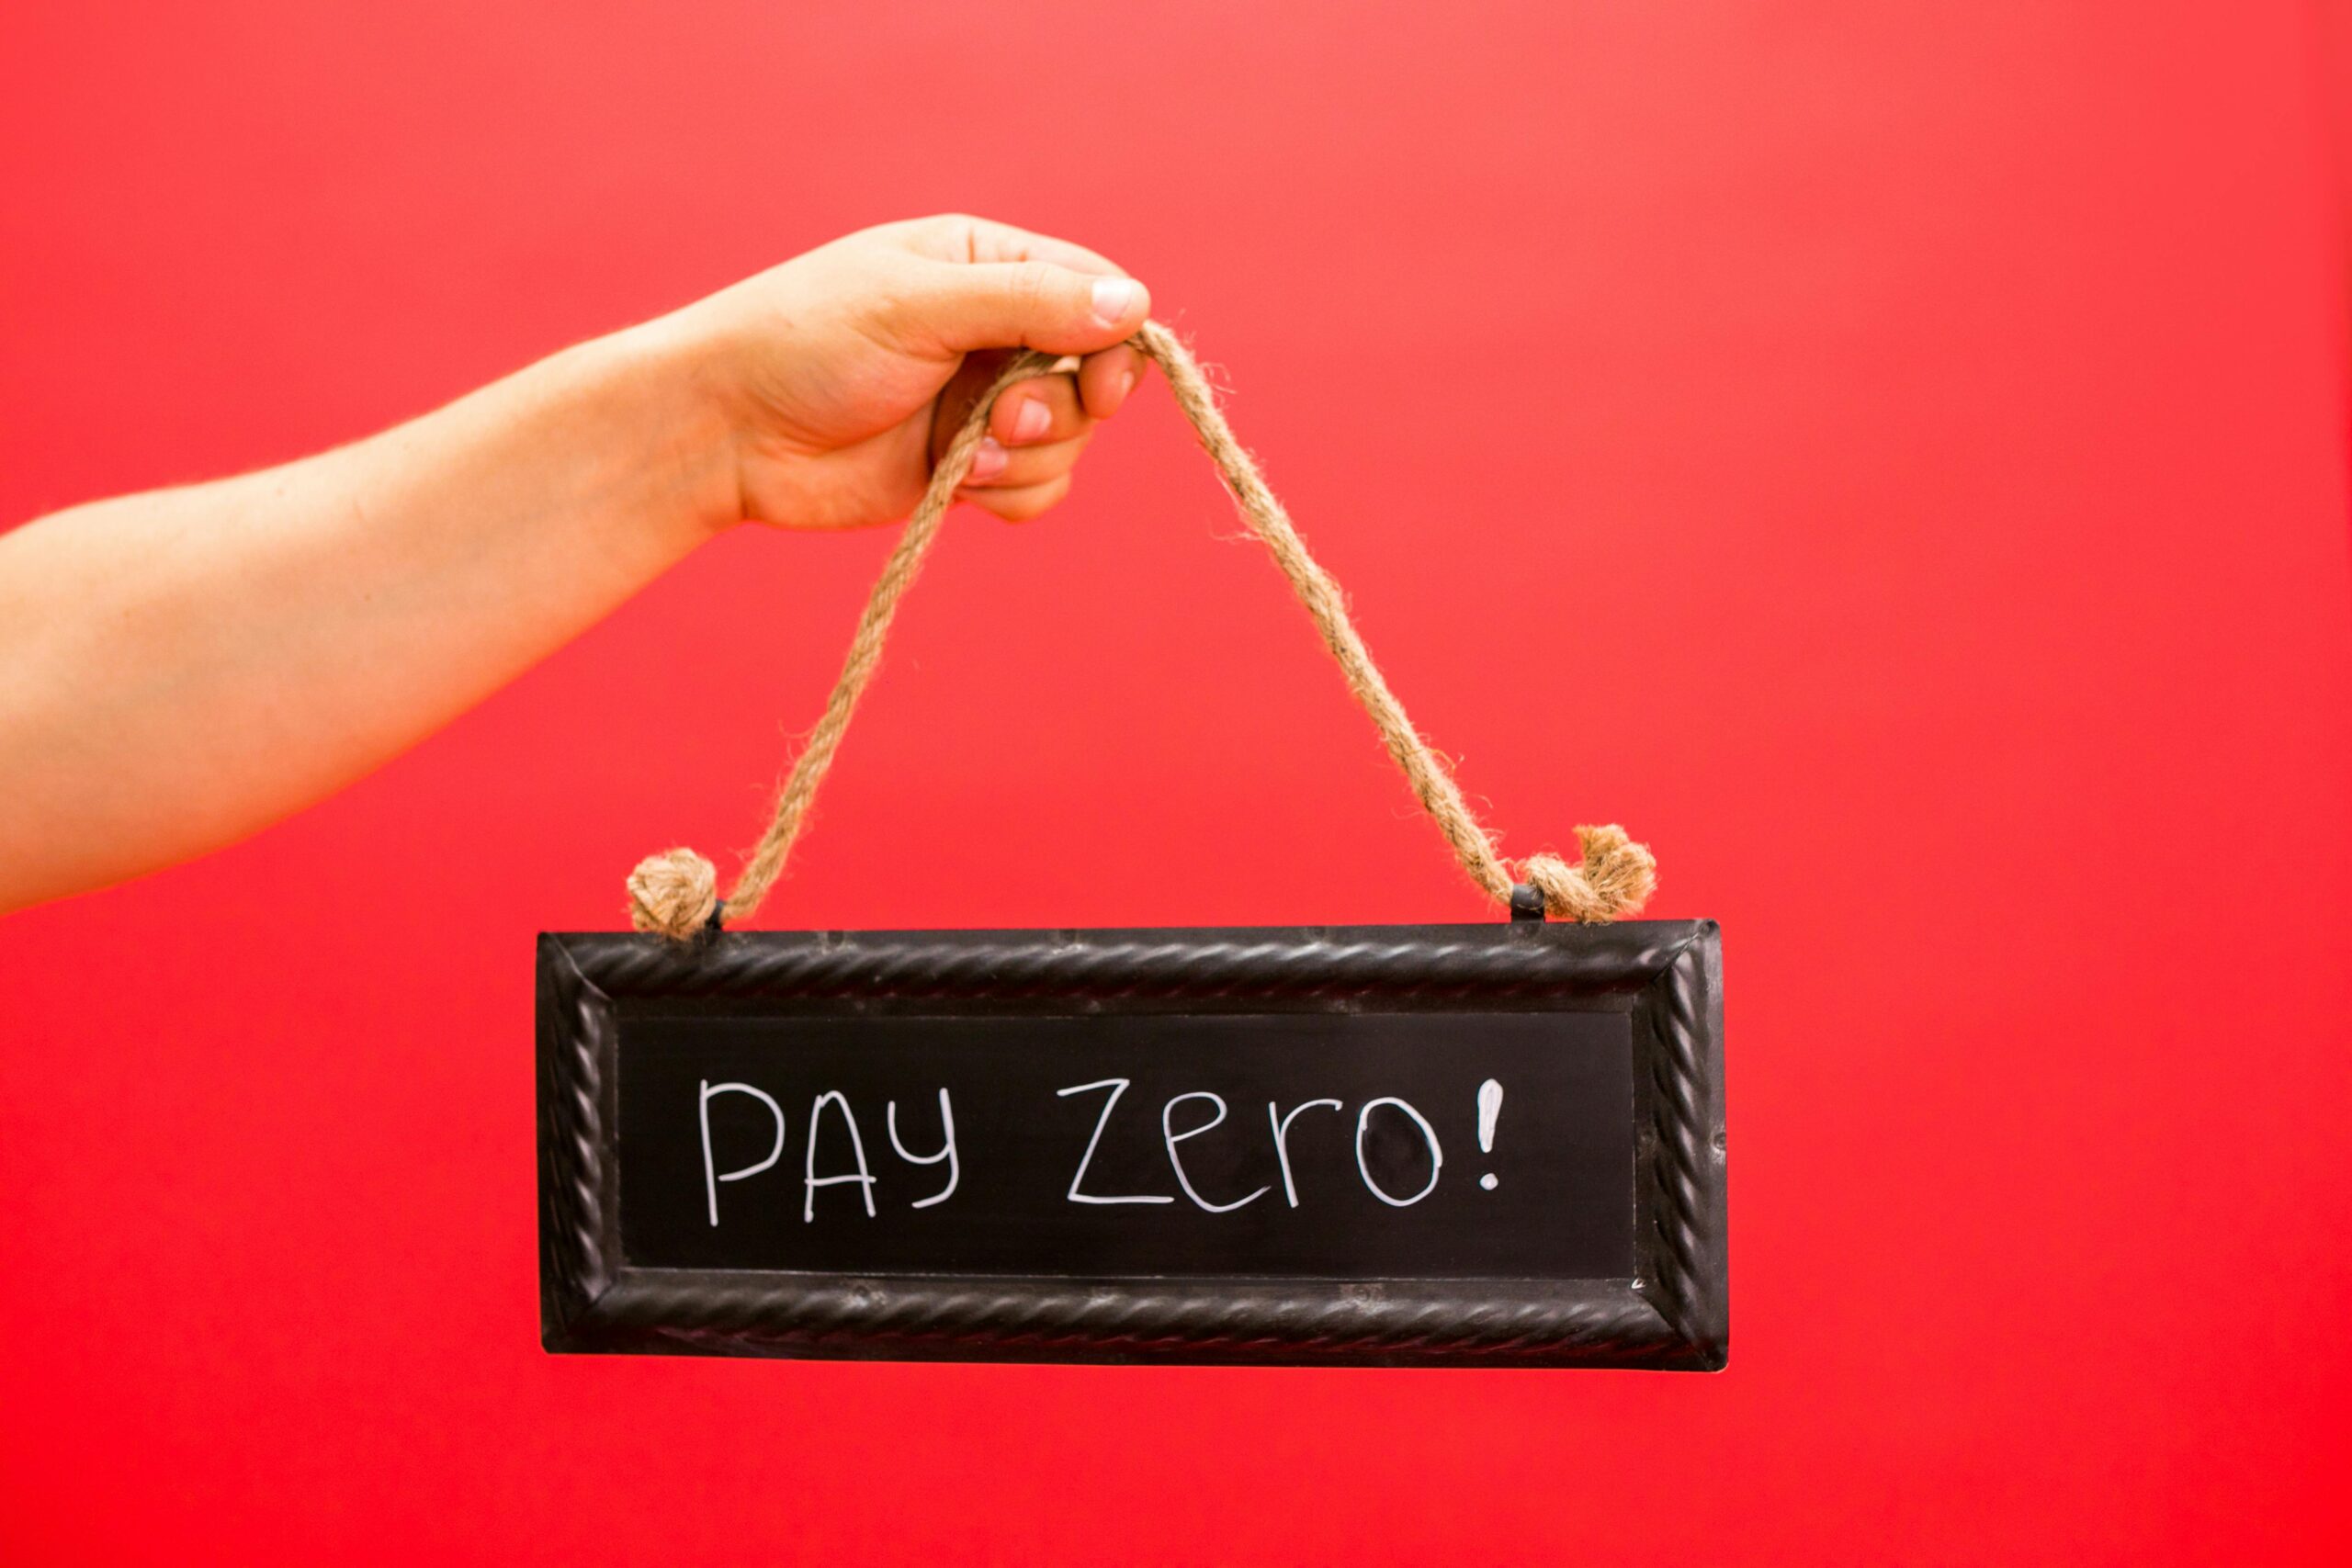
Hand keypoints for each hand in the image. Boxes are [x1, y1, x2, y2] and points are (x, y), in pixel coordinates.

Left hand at [661, 214, 1152, 529]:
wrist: (726, 434)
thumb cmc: (805, 343)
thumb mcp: (920, 307)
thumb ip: (1030, 302)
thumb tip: (1135, 306)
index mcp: (987, 264)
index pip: (1097, 292)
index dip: (1116, 341)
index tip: (1100, 382)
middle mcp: (995, 330)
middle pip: (1095, 374)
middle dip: (1060, 407)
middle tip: (1000, 418)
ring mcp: (982, 403)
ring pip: (1070, 441)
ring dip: (1030, 457)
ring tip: (962, 455)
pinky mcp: (966, 469)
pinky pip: (1038, 490)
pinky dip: (1012, 494)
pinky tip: (958, 485)